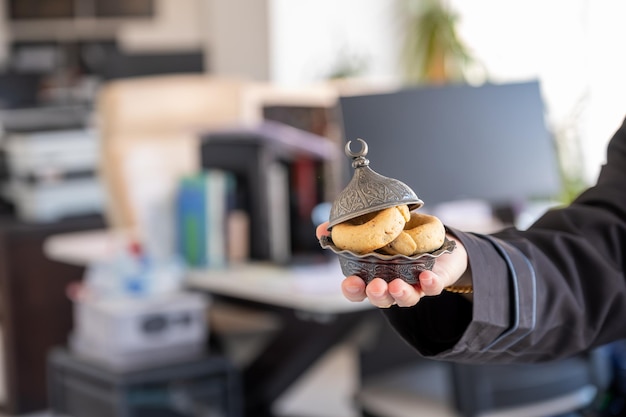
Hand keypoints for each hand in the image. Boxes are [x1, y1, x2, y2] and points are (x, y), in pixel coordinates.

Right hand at [316, 221, 468, 307]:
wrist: (434, 238)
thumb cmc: (397, 238)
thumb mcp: (370, 230)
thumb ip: (344, 231)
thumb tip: (321, 229)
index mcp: (372, 276)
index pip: (357, 291)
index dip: (352, 290)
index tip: (350, 282)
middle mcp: (391, 285)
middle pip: (381, 298)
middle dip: (376, 295)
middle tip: (375, 286)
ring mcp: (413, 285)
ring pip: (406, 298)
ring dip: (400, 295)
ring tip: (396, 286)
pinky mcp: (434, 280)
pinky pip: (433, 287)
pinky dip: (430, 284)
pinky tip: (426, 276)